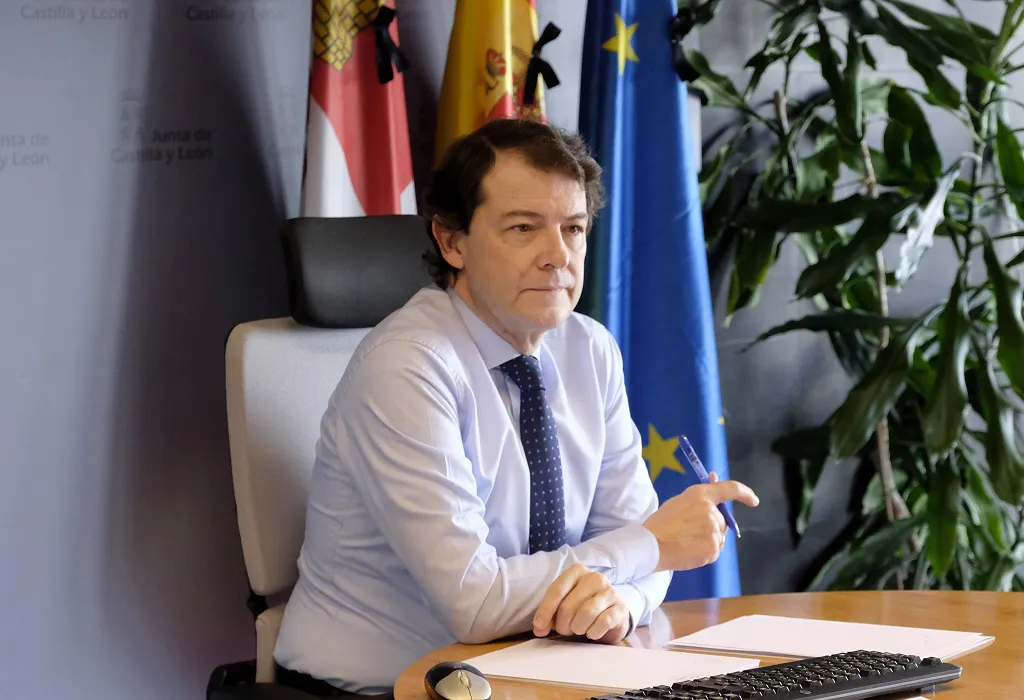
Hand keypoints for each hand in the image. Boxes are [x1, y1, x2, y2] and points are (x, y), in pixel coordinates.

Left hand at [533, 564, 630, 643]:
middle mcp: (595, 577)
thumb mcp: (564, 605)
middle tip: (565, 629)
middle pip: (569, 606)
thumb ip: (549, 614)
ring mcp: (610, 591)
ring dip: (578, 628)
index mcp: (577, 571)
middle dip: (563, 624)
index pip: (557, 590)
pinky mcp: (620, 607)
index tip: (539, 627)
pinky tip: (592, 632)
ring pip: (586, 614)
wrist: (612, 612)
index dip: (545, 611)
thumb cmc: (582, 606)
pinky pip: (602, 622)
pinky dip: (593, 632)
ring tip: (578, 629)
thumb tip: (539, 628)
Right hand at [643, 472, 758, 571]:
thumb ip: (700, 495)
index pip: (730, 489)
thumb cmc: (661, 522)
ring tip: (686, 541)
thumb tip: (715, 477)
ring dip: (708, 538)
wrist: (651, 545)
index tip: (753, 500)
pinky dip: (705, 551)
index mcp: (700, 495)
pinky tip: (689, 550)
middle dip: (712, 524)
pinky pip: (714, 549)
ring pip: (718, 536)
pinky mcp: (713, 549)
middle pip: (721, 519)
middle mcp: (711, 511)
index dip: (745, 493)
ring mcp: (714, 531)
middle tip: (690, 530)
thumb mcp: (679, 501)